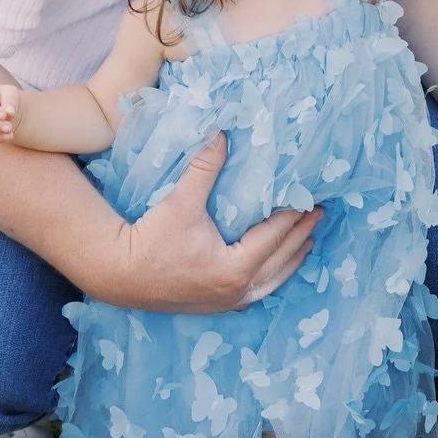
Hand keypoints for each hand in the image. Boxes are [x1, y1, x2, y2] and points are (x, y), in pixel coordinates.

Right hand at [121, 134, 321, 311]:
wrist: (118, 274)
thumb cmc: (150, 239)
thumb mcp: (180, 202)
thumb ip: (204, 168)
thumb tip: (221, 132)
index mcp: (235, 268)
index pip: (276, 236)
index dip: (295, 215)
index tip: (312, 197)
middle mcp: (237, 290)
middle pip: (282, 259)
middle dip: (302, 235)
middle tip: (320, 212)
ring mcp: (228, 302)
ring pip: (273, 281)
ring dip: (292, 259)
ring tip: (308, 239)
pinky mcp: (217, 305)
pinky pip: (258, 292)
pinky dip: (273, 276)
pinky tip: (277, 266)